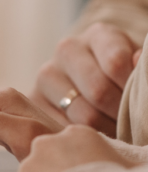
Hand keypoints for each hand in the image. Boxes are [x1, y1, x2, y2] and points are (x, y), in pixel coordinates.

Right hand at [30, 22, 141, 137]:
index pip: (116, 62)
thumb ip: (141, 69)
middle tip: (130, 123)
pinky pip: (64, 128)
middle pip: (98, 91)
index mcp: (98, 35)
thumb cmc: (122, 79)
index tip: (140, 101)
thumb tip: (137, 60)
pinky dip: (82, 136)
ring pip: (83, 114)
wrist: (88, 88)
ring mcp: (46, 76)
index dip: (132, 88)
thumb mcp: (137, 70)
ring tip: (114, 130)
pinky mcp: (34, 101)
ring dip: (106, 129)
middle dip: (120, 113)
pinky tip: (93, 134)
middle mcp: (67, 50)